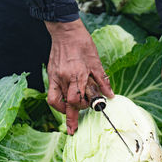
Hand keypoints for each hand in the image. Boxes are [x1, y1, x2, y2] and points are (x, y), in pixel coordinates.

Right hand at [45, 19, 113, 134]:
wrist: (65, 32)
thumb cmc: (83, 44)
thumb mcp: (96, 62)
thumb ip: (102, 81)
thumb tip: (110, 95)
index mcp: (78, 76)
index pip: (78, 100)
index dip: (85, 107)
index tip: (92, 107)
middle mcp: (64, 78)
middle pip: (66, 105)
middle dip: (71, 118)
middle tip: (73, 129)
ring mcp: (56, 77)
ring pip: (55, 101)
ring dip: (62, 111)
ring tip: (68, 119)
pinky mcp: (51, 75)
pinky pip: (51, 93)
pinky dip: (57, 102)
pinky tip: (63, 105)